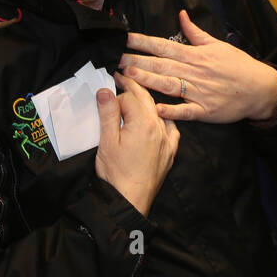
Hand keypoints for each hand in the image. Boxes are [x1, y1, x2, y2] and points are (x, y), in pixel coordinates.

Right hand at [95, 72, 178, 216]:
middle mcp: (159, 128)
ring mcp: (167, 140)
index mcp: (143, 123)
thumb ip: (108, 114)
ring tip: (136, 96)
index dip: (116, 93)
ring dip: (148, 102)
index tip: (108, 87)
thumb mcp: (107, 141)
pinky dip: (163, 120)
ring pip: (159, 112)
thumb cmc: (116, 173)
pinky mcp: (170, 152)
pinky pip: (171, 129)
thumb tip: (106, 90)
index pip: (130, 97)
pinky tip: (158, 119)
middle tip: (122, 77)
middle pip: (147, 100)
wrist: (131, 200)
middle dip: (134, 87)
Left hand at [121, 10, 276, 122]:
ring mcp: (199, 91)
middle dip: (137, 60)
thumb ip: (197, 32)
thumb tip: (181, 15)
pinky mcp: (204, 110)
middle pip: (161, 65)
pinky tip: (156, 108)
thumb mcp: (218, 44)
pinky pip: (185, 110)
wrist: (259, 88)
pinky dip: (171, 110)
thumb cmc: (238, 65)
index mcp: (196, 55)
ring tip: (128, 76)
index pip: (165, 46)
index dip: (144, 42)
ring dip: (148, 80)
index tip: (125, 38)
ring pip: (169, 84)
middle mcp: (194, 72)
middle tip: (116, 58)